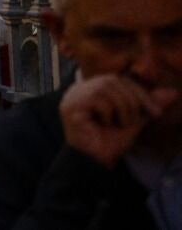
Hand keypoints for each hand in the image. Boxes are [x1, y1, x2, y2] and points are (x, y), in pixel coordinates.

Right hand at [60, 73, 176, 167]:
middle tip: (138, 120)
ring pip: (105, 87)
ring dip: (122, 108)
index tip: (156, 112)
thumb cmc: (110, 142)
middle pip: (112, 80)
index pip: (118, 79)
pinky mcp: (70, 105)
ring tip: (120, 124)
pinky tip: (104, 125)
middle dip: (133, 99)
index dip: (139, 92)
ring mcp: (72, 96)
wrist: (96, 162)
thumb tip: (172, 92)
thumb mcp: (135, 120)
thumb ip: (148, 105)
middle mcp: (79, 89)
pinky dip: (108, 114)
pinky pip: (97, 99)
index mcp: (92, 89)